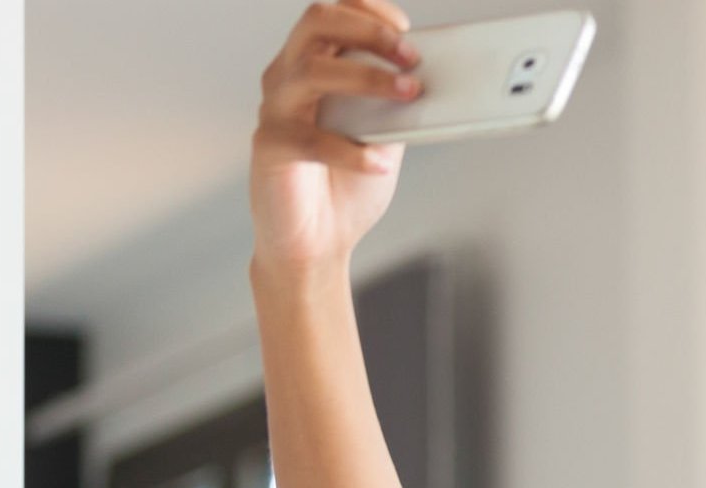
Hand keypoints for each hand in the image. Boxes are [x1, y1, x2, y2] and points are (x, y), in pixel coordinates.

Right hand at [250, 0, 420, 272]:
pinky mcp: (271, 148)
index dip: (367, 9)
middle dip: (368, 29)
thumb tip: (434, 79)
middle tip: (411, 55)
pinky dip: (351, 150)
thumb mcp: (384, 135)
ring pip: (311, 70)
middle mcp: (287, 79)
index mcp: (313, 65)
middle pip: (316, 22)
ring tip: (408, 95)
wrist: (316, 245)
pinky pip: (310, 138)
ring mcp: (275, 111)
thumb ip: (397, 104)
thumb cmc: (346, 186)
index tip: (406, 27)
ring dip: (367, 77)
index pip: (332, 13)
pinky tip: (379, 163)